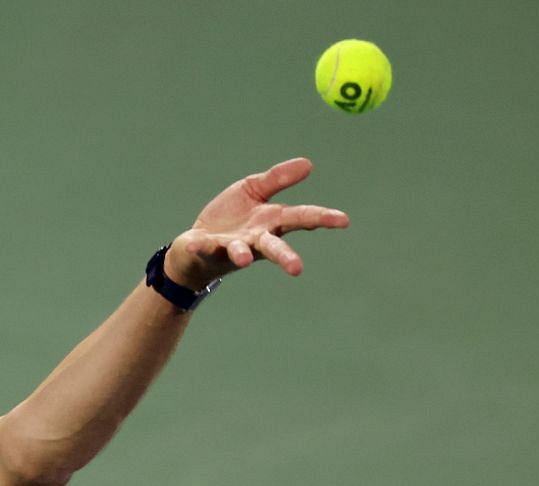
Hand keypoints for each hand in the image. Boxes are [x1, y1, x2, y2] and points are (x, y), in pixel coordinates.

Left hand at [164, 157, 349, 289]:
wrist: (195, 244)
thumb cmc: (231, 218)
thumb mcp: (254, 190)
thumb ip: (278, 179)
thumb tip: (309, 163)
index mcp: (271, 221)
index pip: (300, 218)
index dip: (322, 218)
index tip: (344, 220)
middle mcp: (254, 239)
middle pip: (274, 246)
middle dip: (285, 257)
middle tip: (297, 268)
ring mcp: (230, 246)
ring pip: (240, 252)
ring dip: (242, 255)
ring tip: (245, 259)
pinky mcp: (205, 249)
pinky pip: (203, 247)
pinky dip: (198, 246)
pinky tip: (194, 243)